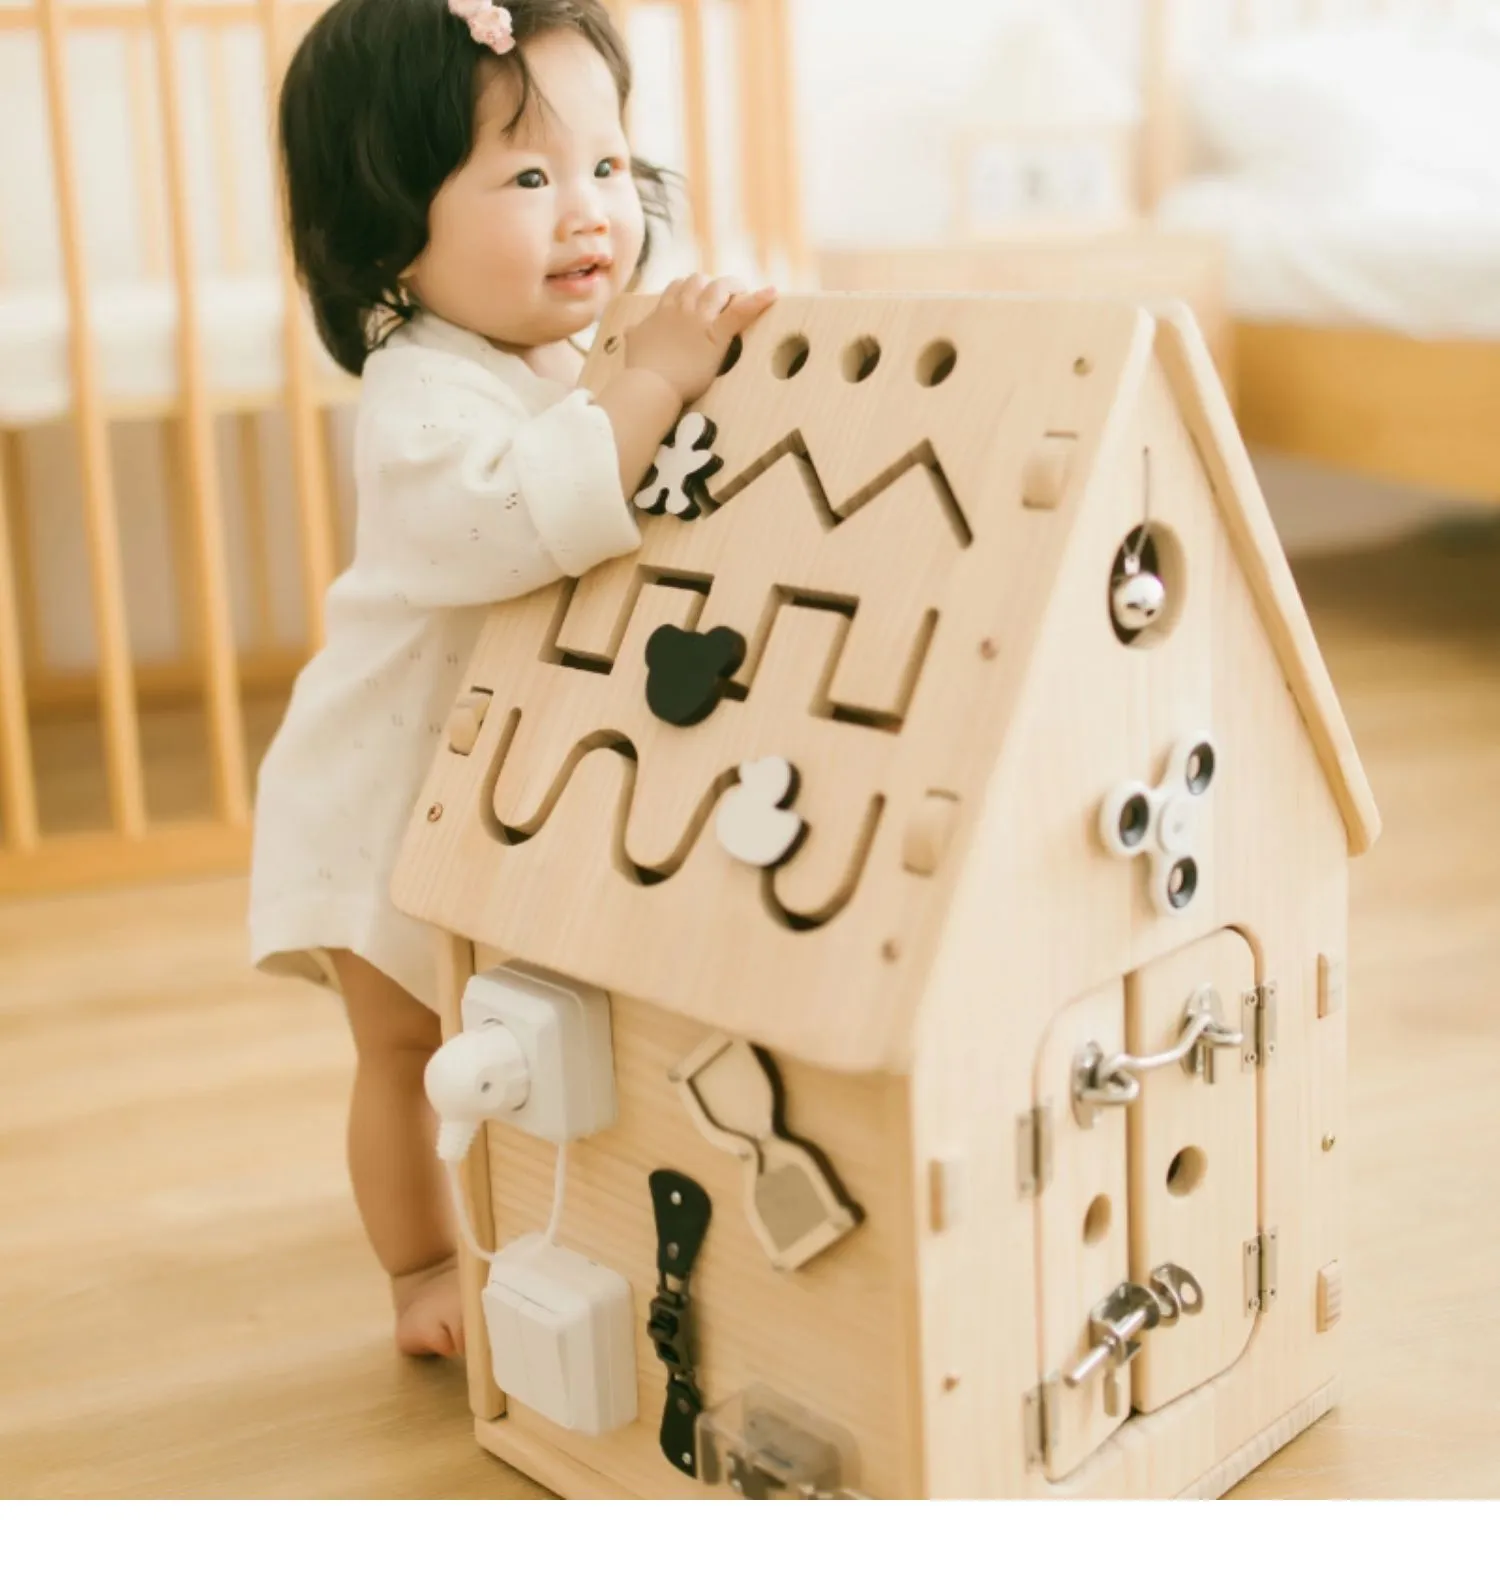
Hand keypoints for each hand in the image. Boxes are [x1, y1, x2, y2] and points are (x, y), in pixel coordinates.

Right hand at [624, 275, 776, 405]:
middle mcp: (680, 308)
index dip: (693, 289)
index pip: (678, 286)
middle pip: (699, 280)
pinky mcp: (714, 335)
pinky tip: (773, 293)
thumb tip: (628, 330)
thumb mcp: (633, 345)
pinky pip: (739, 312)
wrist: (649, 386)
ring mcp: (698, 319)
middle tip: (727, 298)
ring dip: (733, 288)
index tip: (701, 297)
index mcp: (662, 311)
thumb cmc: (641, 370)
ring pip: (718, 288)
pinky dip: (758, 301)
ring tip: (744, 294)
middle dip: (714, 285)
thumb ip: (634, 333)